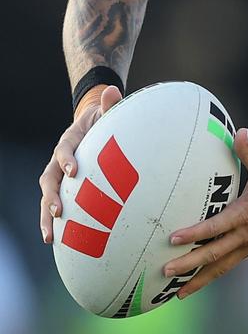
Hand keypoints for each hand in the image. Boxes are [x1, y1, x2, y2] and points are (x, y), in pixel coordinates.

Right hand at [39, 84, 122, 242]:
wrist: (93, 124)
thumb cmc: (104, 119)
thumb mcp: (107, 110)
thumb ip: (110, 104)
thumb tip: (114, 91)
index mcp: (70, 140)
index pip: (63, 149)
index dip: (67, 159)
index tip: (74, 171)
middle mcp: (59, 159)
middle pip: (48, 178)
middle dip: (51, 196)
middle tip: (58, 212)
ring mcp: (59, 175)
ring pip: (47, 196)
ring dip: (46, 217)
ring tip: (50, 238)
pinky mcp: (64, 187)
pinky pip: (56, 206)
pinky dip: (56, 223)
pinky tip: (59, 243)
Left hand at [162, 129, 247, 298]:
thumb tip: (240, 131)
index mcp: (246, 215)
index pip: (215, 227)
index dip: (194, 234)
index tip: (174, 239)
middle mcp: (246, 236)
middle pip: (213, 255)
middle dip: (189, 266)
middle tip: (166, 272)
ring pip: (221, 267)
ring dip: (200, 280)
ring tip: (179, 292)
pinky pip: (230, 265)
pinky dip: (214, 273)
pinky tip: (201, 279)